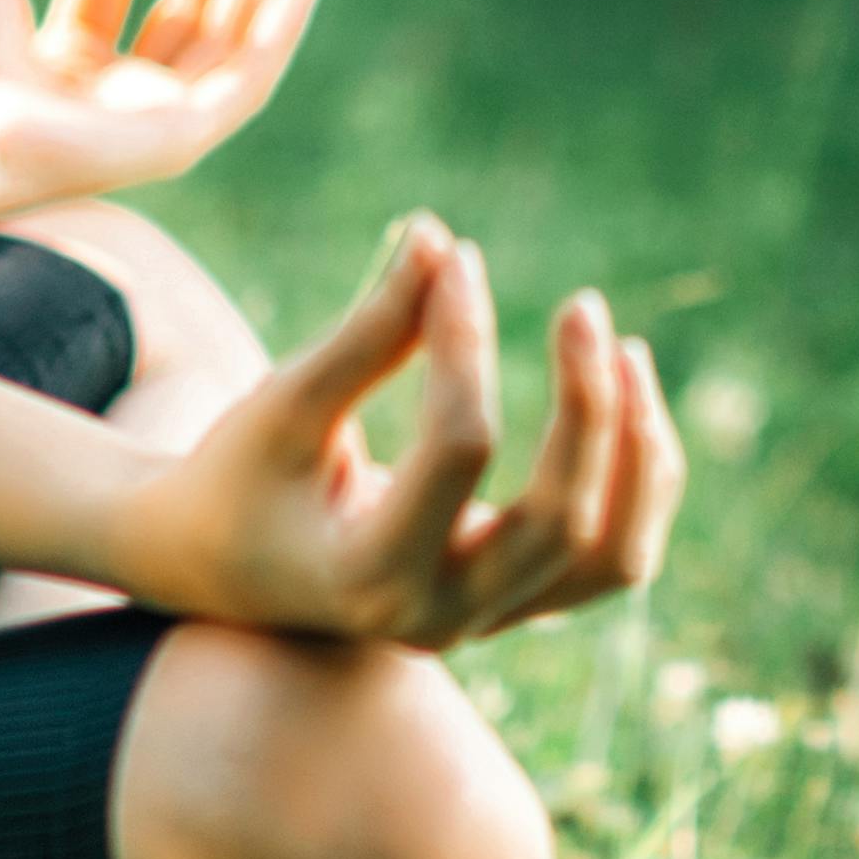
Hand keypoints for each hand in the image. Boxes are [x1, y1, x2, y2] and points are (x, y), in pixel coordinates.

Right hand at [101, 215, 684, 643]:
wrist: (222, 566)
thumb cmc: (243, 474)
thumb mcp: (287, 402)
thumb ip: (368, 331)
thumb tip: (438, 236)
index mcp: (370, 575)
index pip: (461, 450)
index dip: (468, 343)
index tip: (458, 260)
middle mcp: (441, 619)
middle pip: (561, 521)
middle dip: (586, 406)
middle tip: (584, 304)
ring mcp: (486, 621)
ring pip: (609, 558)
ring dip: (634, 455)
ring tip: (628, 350)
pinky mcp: (512, 602)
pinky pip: (608, 559)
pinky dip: (636, 483)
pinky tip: (628, 397)